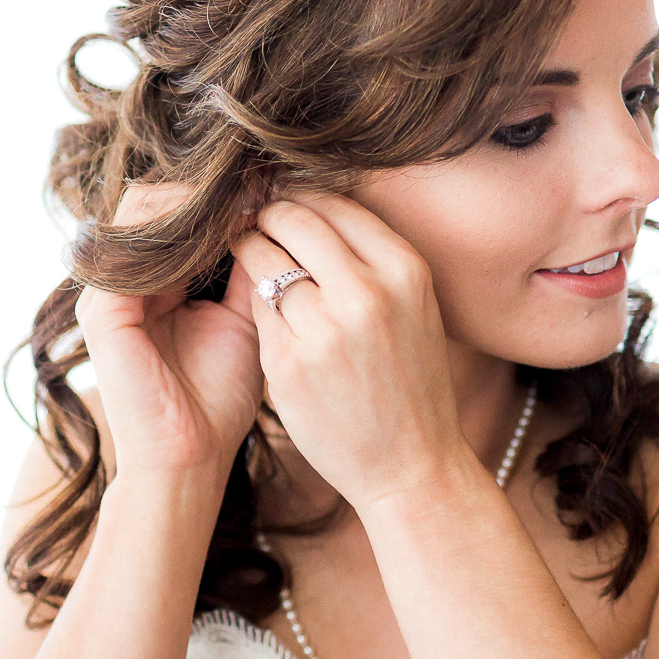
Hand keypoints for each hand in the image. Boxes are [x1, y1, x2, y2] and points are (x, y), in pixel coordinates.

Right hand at [74, 184, 264, 479]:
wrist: (190, 459)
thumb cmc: (217, 399)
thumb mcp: (244, 317)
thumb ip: (250, 266)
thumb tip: (276, 208)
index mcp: (151, 280)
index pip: (174, 209)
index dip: (220, 193)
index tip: (269, 180)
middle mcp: (122, 279)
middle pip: (154, 199)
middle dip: (207, 188)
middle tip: (258, 178)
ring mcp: (105, 292)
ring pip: (140, 210)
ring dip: (192, 201)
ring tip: (244, 200)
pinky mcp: (100, 312)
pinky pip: (130, 250)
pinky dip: (173, 233)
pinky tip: (222, 233)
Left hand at [228, 191, 472, 510]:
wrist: (412, 465)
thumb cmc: (410, 380)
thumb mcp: (413, 305)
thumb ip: (371, 257)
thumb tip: (314, 200)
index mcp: (405, 269)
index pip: (334, 200)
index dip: (299, 193)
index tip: (283, 199)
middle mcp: (368, 293)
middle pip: (293, 217)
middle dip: (267, 213)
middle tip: (253, 218)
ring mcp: (326, 330)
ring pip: (264, 259)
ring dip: (249, 250)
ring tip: (245, 252)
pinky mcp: (289, 366)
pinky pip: (257, 309)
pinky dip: (252, 299)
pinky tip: (253, 303)